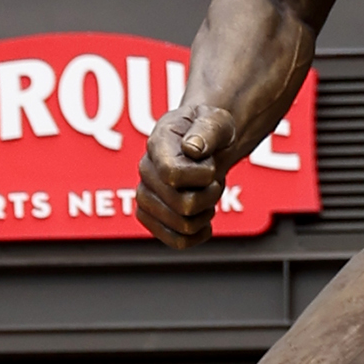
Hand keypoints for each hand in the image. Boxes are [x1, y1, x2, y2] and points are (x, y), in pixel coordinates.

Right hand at [136, 107, 229, 247]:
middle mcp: (146, 172)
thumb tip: (192, 149)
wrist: (204, 144)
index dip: (201, 176)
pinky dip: (198, 235)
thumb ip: (207, 130)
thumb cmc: (210, 130)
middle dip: (210, 196)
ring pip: (182, 227)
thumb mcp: (217, 121)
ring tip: (207, 196)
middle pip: (183, 206)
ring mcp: (146, 197)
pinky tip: (204, 220)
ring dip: (205, 214)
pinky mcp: (152, 218)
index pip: (172, 175)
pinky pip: (177, 242)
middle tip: (214, 181)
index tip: (210, 165)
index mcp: (158, 145)